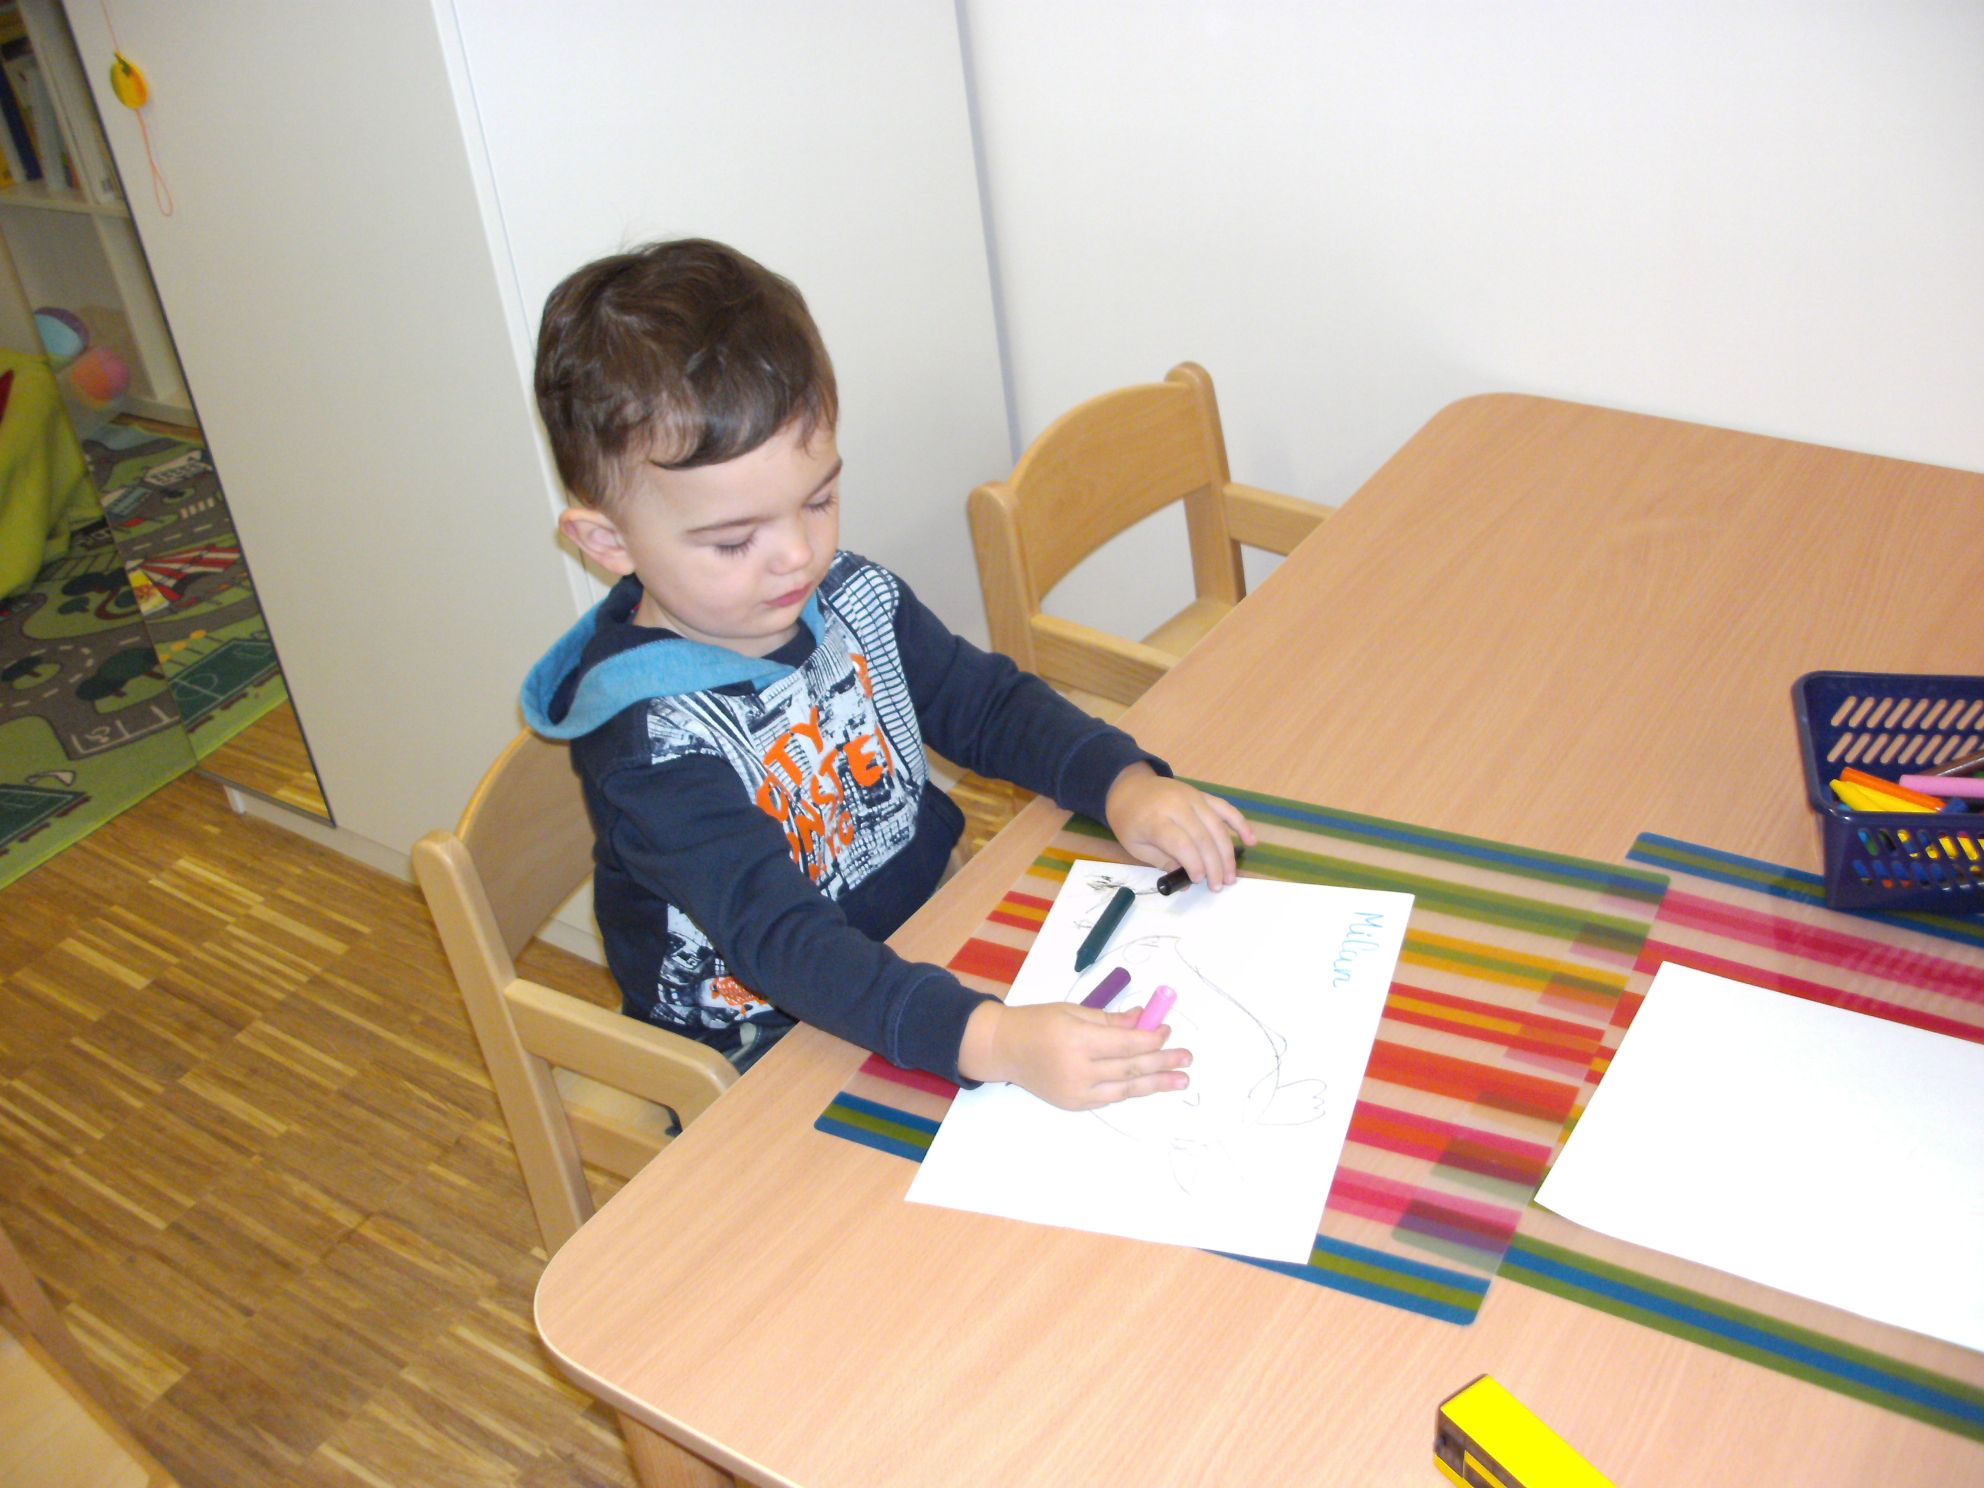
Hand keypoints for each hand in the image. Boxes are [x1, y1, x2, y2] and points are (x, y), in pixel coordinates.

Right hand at [958, 1000, 1190, 1109]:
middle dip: (1163, 1062)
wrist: (1004, 1049)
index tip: (1168, 1031)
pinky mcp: (1074, 1104)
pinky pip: (1110, 1097)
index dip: (1151, 1038)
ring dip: (1156, 1083)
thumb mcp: (1074, 1010)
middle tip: (1186, 1058)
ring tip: (1181, 1080)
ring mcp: (1077, 1091)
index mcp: (1078, 1039)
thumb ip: (1110, 1019)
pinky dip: (1130, 1089)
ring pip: (1126, 1087)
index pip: (1126, 1043)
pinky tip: (1148, 1084)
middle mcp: (1079, 1069)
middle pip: (1131, 1067)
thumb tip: (1143, 1019)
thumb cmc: (1037, 1022)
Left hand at [1103, 763, 1257, 889]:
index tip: (1198, 881)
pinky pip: (1225, 808)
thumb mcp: (1136, 846)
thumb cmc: (1129, 820)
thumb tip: (1186, 882)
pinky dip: (1240, 824)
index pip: (1181, 843)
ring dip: (1228, 853)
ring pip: (1218, 827)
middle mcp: (1177, 806)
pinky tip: (1251, 841)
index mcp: (1156, 819)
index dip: (1194, 864)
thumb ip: (1162, 862)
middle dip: (1214, 865)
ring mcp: (1193, 798)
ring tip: (1231, 876)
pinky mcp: (1202, 795)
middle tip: (1219, 886)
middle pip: (1203, 838)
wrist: (1129, 788)